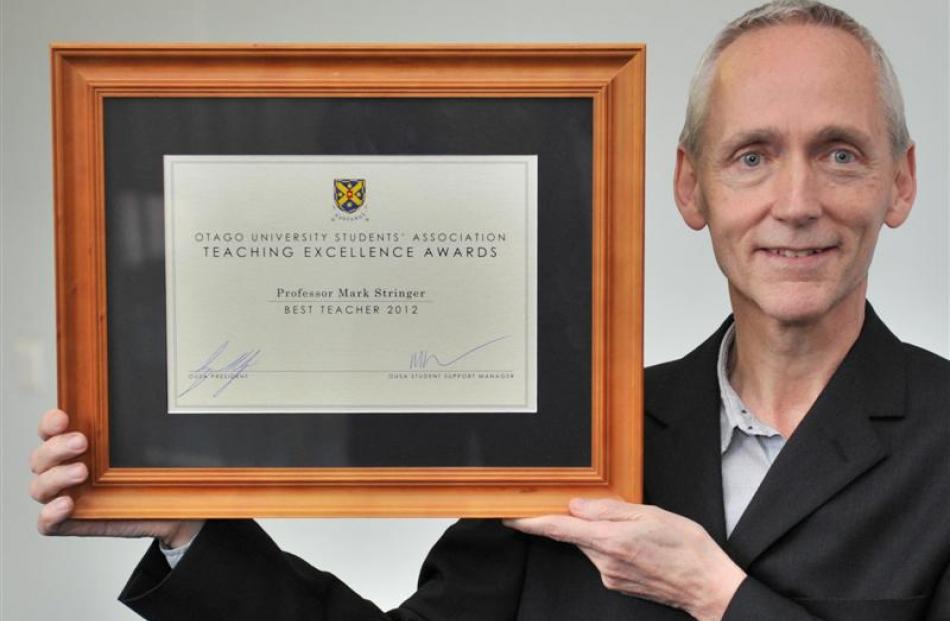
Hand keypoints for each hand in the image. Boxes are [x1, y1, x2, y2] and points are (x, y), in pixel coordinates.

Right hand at [29, 409, 202, 547]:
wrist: (174, 508)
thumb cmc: (156, 474)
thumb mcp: (153, 448)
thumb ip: (144, 429)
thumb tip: (156, 405)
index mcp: (78, 447)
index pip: (51, 431)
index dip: (50, 423)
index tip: (64, 418)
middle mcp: (67, 469)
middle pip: (40, 458)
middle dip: (56, 448)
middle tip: (82, 442)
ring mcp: (68, 497)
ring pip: (40, 488)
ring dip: (56, 477)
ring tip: (83, 472)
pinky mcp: (73, 523)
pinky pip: (48, 524)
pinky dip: (50, 514)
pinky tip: (67, 504)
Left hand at [504, 498, 745, 620]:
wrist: (707, 585)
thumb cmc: (686, 546)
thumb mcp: (649, 514)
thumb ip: (608, 510)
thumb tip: (576, 507)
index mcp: (610, 540)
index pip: (558, 529)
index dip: (530, 522)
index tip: (509, 516)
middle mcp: (604, 562)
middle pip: (575, 535)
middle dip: (581, 520)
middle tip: (607, 509)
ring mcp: (610, 576)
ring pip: (591, 546)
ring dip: (601, 533)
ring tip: (635, 529)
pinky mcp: (617, 584)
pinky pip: (603, 558)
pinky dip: (611, 546)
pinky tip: (637, 544)